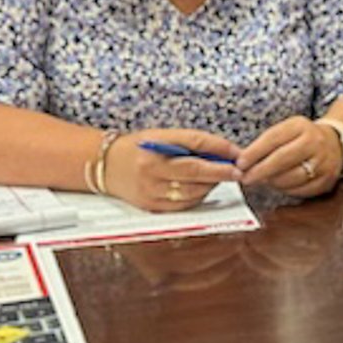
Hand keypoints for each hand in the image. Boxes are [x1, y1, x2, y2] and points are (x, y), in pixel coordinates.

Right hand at [103, 127, 243, 211]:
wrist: (104, 166)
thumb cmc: (137, 148)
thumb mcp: (161, 136)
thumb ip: (191, 144)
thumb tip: (225, 152)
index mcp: (153, 146)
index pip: (193, 143)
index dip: (219, 148)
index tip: (237, 154)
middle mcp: (150, 170)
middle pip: (195, 171)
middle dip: (221, 172)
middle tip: (237, 171)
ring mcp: (150, 191)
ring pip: (193, 191)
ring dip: (212, 185)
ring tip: (219, 177)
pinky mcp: (152, 206)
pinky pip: (184, 205)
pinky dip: (199, 196)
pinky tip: (203, 187)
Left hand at [236, 116, 342, 196]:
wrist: (336, 143)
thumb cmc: (303, 138)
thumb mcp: (287, 130)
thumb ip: (266, 143)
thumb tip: (242, 161)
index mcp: (301, 126)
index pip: (273, 138)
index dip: (254, 152)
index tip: (240, 163)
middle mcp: (315, 142)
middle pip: (282, 159)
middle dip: (260, 171)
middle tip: (246, 178)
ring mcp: (323, 162)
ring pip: (291, 178)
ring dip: (272, 182)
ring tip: (263, 180)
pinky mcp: (327, 180)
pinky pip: (301, 190)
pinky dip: (286, 189)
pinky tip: (280, 185)